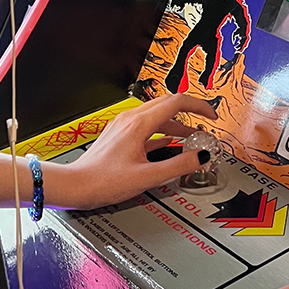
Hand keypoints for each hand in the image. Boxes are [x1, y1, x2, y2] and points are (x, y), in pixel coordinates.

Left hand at [52, 96, 218, 209]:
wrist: (76, 185)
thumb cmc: (104, 181)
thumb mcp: (147, 177)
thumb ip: (177, 166)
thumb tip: (200, 156)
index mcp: (139, 124)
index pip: (177, 102)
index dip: (199, 107)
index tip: (211, 116)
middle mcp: (131, 119)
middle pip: (168, 103)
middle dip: (190, 111)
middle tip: (206, 121)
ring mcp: (124, 125)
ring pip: (158, 115)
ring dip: (177, 122)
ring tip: (192, 136)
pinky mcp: (120, 134)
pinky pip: (148, 126)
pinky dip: (163, 131)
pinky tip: (170, 143)